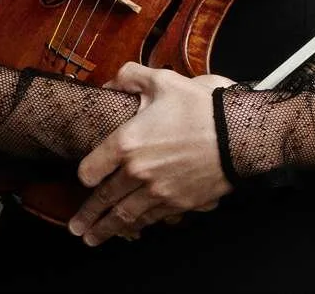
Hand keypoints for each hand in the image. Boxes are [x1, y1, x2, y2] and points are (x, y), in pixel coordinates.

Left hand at [68, 62, 234, 246]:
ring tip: (93, 238)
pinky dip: (138, 227)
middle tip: (76, 228)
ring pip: (124, 216)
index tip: (86, 178)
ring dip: (106, 229)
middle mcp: (137, 172)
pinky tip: (133, 230)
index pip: (90, 169)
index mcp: (127, 143)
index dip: (85, 175)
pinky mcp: (178, 203)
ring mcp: (157, 191)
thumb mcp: (164, 81)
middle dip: (87, 216)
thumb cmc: (202, 108)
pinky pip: (151, 220)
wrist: (239, 135)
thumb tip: (112, 82)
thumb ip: (132, 76)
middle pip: (103, 199)